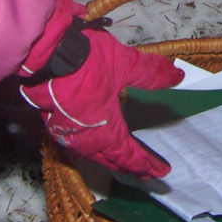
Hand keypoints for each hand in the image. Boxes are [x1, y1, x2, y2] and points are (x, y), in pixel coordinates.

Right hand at [20, 14, 181, 178]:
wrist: (43, 49)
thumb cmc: (84, 59)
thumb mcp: (125, 63)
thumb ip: (152, 73)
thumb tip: (178, 77)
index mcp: (103, 130)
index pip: (128, 156)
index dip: (146, 165)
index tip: (161, 171)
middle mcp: (83, 139)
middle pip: (109, 161)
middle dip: (129, 167)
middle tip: (146, 171)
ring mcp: (64, 132)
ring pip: (90, 154)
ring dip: (109, 159)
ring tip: (123, 159)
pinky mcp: (52, 121)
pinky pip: (76, 144)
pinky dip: (92, 148)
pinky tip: (95, 141)